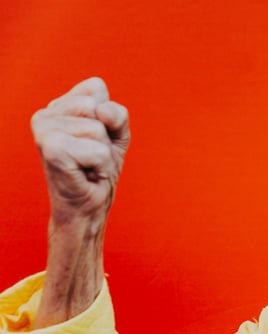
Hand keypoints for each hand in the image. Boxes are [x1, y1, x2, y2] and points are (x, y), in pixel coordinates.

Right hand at [30, 77, 129, 226]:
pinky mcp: (50, 148)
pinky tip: (87, 174)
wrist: (89, 206)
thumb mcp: (116, 136)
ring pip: (98, 129)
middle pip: (99, 107)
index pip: (96, 87)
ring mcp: (44, 129)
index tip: (98, 138)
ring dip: (103, 154)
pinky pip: (97, 150)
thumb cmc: (100, 171)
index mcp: (58, 105)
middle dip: (106, 136)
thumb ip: (117, 114)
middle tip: (93, 156)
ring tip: (89, 166)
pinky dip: (101, 166)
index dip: (109, 116)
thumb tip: (102, 111)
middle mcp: (45, 113)